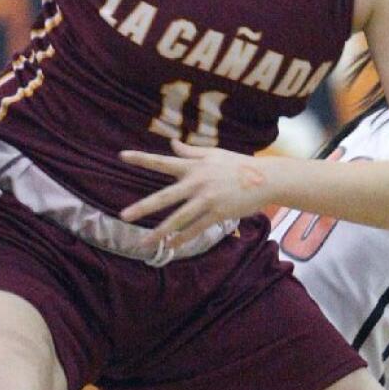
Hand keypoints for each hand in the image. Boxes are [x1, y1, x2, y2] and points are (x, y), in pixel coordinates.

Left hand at [119, 141, 272, 246]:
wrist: (266, 179)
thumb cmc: (239, 165)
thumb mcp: (214, 153)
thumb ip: (191, 150)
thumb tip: (172, 143)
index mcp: (194, 165)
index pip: (163, 161)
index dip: (142, 158)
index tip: (122, 155)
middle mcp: (197, 183)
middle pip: (165, 197)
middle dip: (143, 207)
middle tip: (123, 216)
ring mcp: (207, 200)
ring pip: (178, 219)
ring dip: (160, 232)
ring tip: (143, 242)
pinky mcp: (218, 214)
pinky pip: (196, 229)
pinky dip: (183, 238)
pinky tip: (171, 246)